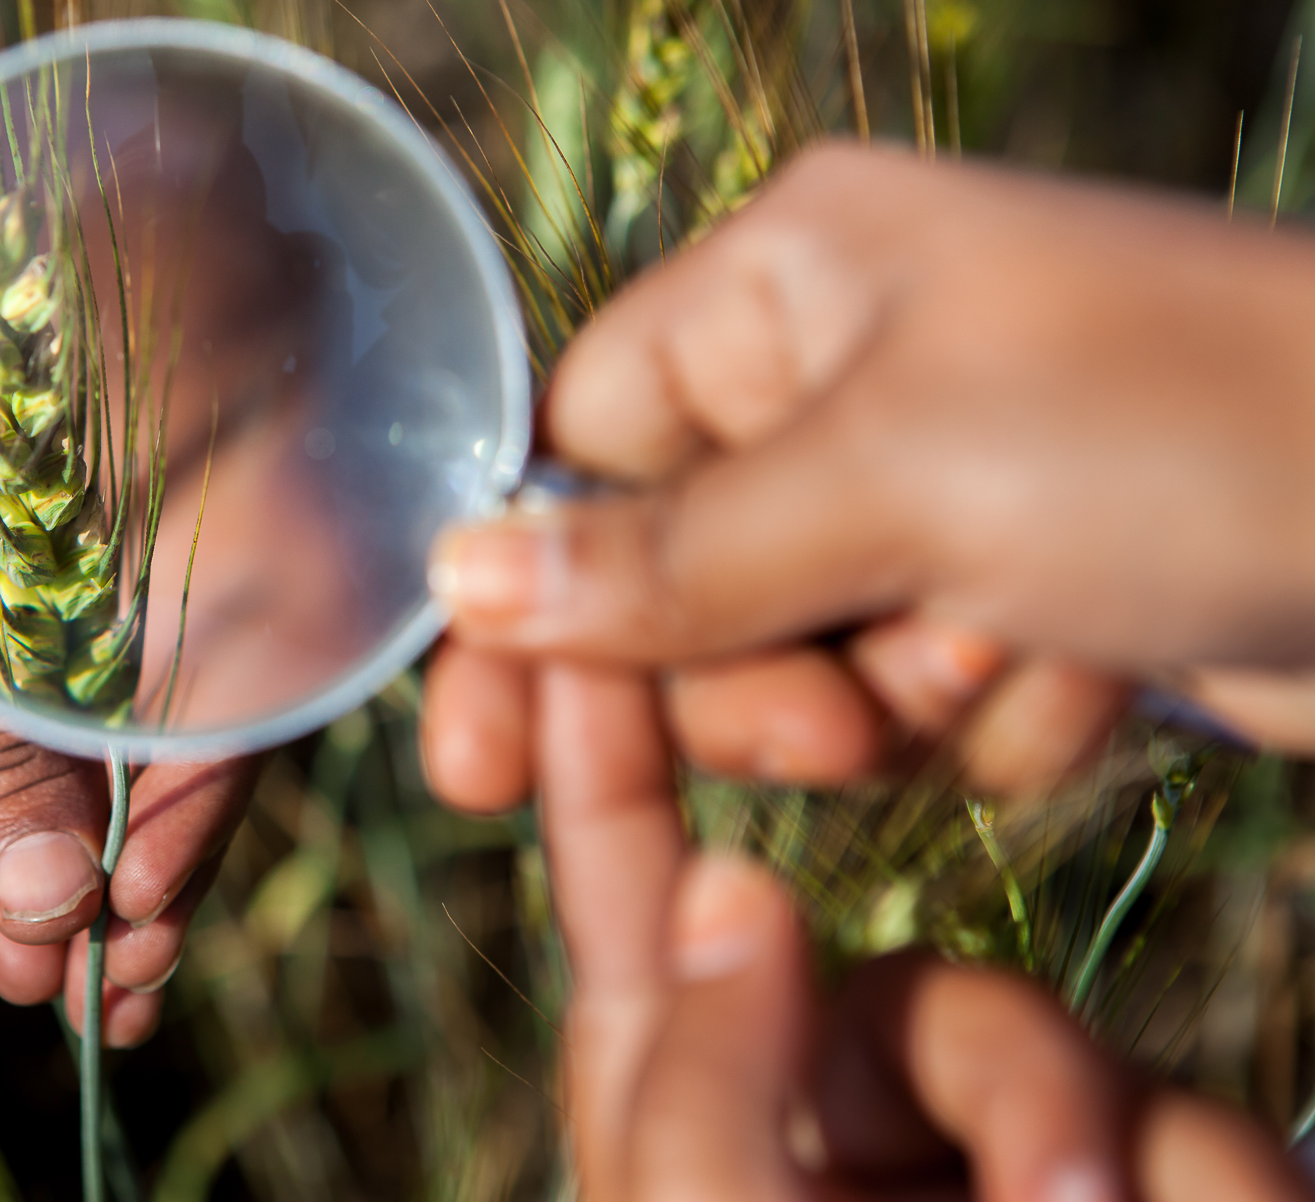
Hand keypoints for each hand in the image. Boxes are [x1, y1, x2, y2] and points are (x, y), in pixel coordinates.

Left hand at [0, 214, 262, 1042]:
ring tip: (75, 1000)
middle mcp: (98, 556)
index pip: (220, 667)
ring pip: (85, 761)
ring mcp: (20, 601)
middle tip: (110, 1003)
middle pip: (170, 734)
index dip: (195, 803)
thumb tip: (56, 913)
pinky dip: (13, 845)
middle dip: (146, 873)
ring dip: (83, 881)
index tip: (137, 916)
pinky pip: (1, 755)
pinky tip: (25, 927)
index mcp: (137, 493)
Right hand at [427, 143, 1314, 805]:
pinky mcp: (1026, 578)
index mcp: (793, 280)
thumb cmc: (1176, 438)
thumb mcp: (892, 486)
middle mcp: (852, 367)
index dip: (536, 599)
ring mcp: (947, 476)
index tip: (481, 765)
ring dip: (891, 700)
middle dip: (757, 676)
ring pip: (799, 657)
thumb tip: (457, 577)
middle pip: (684, 577)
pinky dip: (990, 716)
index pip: (586, 445)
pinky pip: (918, 691)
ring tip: (1008, 659)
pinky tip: (1095, 671)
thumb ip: (663, 557)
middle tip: (840, 722)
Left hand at [602, 854, 1308, 1201]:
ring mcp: (994, 1175)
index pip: (643, 944)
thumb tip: (723, 884)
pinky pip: (1187, 1134)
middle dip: (1002, 1070)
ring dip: (1089, 1150)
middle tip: (1063, 1196)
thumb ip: (696, 1092)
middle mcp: (846, 1155)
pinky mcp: (1135, 1189)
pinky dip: (1208, 1194)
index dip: (609, 786)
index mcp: (708, 1160)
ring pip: (1050, 1050)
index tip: (591, 652)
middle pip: (905, 994)